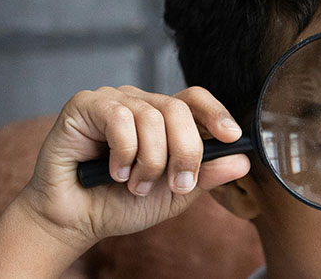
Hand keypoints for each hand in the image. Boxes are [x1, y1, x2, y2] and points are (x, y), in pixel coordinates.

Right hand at [18, 86, 249, 249]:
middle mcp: (139, 103)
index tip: (231, 137)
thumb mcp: (175, 194)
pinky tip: (114, 171)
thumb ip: (206, 175)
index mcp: (162, 119)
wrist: (77, 221)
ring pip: (152, 116)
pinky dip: (124, 153)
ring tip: (136, 184)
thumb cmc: (122, 204)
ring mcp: (113, 101)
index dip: (216, 113)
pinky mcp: (85, 105)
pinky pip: (120, 118)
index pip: (195, 99)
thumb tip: (243, 160)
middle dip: (185, 151)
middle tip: (177, 184)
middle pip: (178, 108)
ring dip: (150, 161)